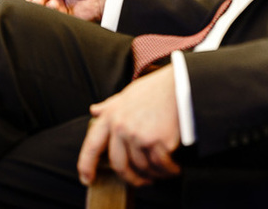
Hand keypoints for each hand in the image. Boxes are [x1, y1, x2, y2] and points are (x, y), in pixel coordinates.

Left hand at [77, 66, 181, 186]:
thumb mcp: (128, 94)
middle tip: (142, 182)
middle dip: (131, 178)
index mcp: (111, 116)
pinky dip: (168, 171)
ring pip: (142, 167)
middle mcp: (121, 127)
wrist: (181, 85)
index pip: (92, 146)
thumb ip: (110, 105)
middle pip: (119, 165)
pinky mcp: (156, 141)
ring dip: (154, 174)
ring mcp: (138, 135)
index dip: (86, 165)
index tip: (87, 179)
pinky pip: (160, 165)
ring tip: (163, 172)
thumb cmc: (157, 88)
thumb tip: (94, 110)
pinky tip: (174, 169)